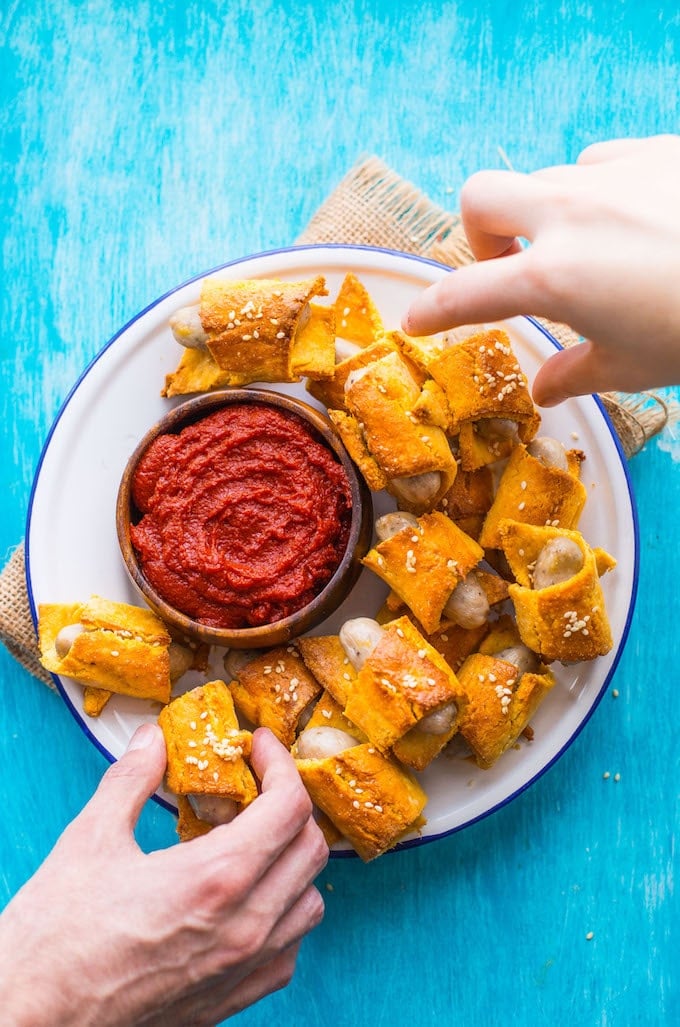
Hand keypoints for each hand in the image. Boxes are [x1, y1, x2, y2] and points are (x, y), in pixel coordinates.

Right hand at [0, 724, 327, 1025]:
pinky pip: (288, 951)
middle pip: (310, 849)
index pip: (289, 807)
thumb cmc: (55, 939)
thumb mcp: (91, 840)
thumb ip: (132, 779)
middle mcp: (244, 926)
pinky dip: (283, 915)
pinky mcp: (230, 1000)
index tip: (257, 747)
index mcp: (216, 878)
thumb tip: (153, 741)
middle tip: (257, 784)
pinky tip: (247, 900)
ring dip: (292, 861)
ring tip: (255, 840)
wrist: (31, 1020)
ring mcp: (242, 969)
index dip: (280, 764)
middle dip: (290, 804)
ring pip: (310, 902)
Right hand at [403, 134, 679, 404]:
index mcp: (554, 277)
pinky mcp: (653, 151)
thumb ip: (576, 374)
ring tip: (588, 251)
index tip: (416, 321)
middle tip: (507, 268)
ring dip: (546, 214)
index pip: (465, 292)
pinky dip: (599, 191)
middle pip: (480, 196)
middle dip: (477, 232)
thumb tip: (544, 390)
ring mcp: (611, 175)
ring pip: (546, 177)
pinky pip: (601, 163)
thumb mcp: (634, 367)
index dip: (431, 309)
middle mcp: (569, 214)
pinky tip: (634, 219)